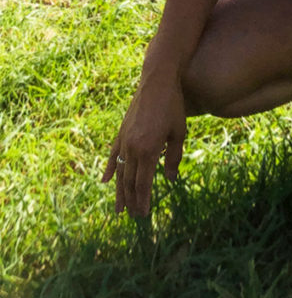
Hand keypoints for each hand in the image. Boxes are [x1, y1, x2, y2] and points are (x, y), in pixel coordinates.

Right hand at [102, 75, 186, 216]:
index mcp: (148, 150)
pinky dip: (110, 169)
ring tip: (119, 208)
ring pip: (120, 172)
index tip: (143, 215)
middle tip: (133, 216)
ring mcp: (124, 140)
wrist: (157, 81)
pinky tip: (106, 182)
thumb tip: (170, 180)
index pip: (143, 184)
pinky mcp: (121, 131)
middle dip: (131, 200)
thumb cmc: (173, 106)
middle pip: (130, 182)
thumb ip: (173, 158)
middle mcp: (132, 147)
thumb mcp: (179, 133)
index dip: (143, 200)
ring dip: (119, 191)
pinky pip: (113, 155)